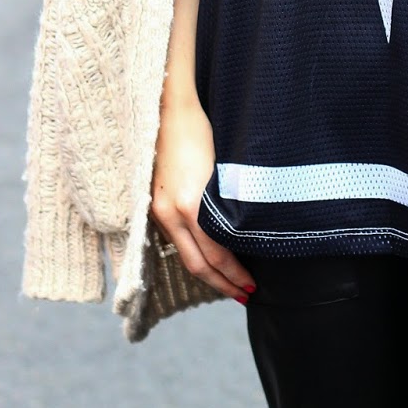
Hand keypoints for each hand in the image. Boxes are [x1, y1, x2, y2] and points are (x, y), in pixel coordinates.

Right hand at [150, 98, 255, 302]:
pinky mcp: (154, 206)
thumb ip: (227, 202)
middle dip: (222, 284)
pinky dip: (193, 254)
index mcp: (190, 205)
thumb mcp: (221, 169)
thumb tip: (246, 230)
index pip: (216, 254)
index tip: (252, 285)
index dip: (235, 274)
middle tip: (245, 295)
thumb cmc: (200, 132)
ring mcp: (159, 211)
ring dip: (207, 274)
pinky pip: (175, 240)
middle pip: (197, 265)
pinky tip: (208, 259)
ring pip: (184, 255)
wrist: (167, 111)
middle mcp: (170, 214)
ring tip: (229, 285)